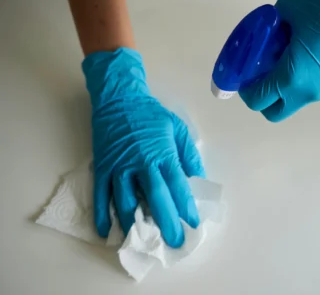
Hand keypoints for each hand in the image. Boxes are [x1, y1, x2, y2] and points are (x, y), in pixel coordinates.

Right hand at [82, 48, 204, 247]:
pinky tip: (107, 232)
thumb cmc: (151, 114)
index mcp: (162, 154)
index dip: (186, 207)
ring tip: (144, 242)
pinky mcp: (102, 167)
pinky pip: (100, 195)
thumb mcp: (178, 128)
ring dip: (135, 225)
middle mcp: (141, 164)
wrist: (119, 98)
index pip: (177, 186)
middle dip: (166, 224)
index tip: (193, 224)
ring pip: (126, 202)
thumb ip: (188, 154)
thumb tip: (198, 179)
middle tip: (173, 242)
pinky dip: (102, 215)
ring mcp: (118, 167)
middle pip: (155, 199)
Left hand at [240, 0, 319, 121]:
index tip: (248, 82)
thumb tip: (272, 37)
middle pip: (280, 111)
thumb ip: (273, 30)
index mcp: (294, 77)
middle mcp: (316, 93)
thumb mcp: (288, 9)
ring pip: (310, 95)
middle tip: (269, 77)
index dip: (248, 92)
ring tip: (313, 51)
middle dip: (269, 100)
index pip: (259, 100)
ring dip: (302, 81)